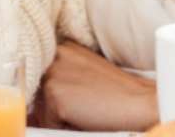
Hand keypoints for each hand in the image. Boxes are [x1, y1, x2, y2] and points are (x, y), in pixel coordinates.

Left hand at [31, 41, 157, 131]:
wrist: (141, 104)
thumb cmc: (118, 94)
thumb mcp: (87, 76)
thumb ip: (63, 80)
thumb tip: (34, 104)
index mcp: (65, 47)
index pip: (42, 76)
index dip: (50, 94)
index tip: (74, 101)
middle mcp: (56, 54)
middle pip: (39, 91)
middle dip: (52, 106)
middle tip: (83, 108)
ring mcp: (54, 73)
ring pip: (42, 107)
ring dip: (57, 117)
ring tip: (86, 113)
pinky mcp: (55, 94)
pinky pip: (48, 122)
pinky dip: (63, 127)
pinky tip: (85, 120)